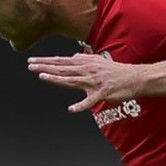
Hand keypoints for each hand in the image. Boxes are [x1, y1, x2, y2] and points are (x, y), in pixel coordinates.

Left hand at [27, 53, 146, 111]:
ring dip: (57, 79)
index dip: (46, 61)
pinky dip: (81, 105)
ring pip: (72, 80)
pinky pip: (90, 101)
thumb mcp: (99, 62)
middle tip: (30, 65)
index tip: (33, 60)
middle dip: (46, 66)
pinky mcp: (102, 93)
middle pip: (63, 68)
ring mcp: (94, 82)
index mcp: (85, 64)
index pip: (62, 62)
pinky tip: (71, 109)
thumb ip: (85, 59)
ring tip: (43, 77)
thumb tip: (73, 57)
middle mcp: (87, 71)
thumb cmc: (117, 72)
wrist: (135, 78)